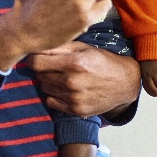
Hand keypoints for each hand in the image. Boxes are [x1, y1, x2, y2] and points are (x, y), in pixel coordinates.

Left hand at [26, 41, 140, 117]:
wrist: (124, 82)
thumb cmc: (102, 61)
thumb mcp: (83, 48)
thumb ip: (59, 47)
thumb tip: (37, 46)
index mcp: (73, 63)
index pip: (36, 63)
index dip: (32, 59)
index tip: (34, 57)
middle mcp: (72, 82)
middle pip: (39, 76)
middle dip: (42, 70)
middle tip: (52, 66)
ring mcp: (74, 98)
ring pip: (45, 89)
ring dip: (49, 82)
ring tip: (61, 77)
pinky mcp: (76, 110)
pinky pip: (51, 103)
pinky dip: (54, 96)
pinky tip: (65, 89)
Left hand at [140, 60, 156, 97]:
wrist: (149, 48)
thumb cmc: (147, 58)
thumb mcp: (144, 67)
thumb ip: (147, 75)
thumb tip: (153, 83)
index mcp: (143, 76)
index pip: (148, 89)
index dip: (154, 94)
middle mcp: (148, 76)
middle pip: (154, 89)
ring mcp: (154, 72)